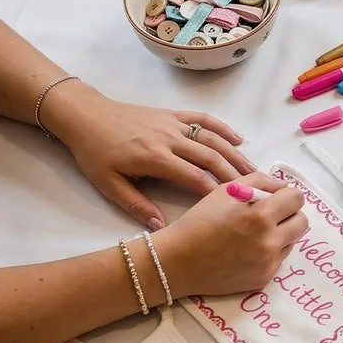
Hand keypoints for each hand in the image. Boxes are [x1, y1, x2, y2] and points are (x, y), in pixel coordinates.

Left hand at [42, 81, 255, 229]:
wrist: (85, 117)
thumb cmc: (95, 154)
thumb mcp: (109, 185)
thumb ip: (137, 206)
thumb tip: (161, 228)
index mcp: (155, 158)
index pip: (194, 177)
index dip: (216, 192)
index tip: (236, 207)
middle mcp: (170, 138)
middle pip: (211, 157)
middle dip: (236, 175)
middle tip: (257, 192)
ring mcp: (173, 123)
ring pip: (212, 139)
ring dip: (235, 154)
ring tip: (255, 171)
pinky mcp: (172, 114)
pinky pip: (203, 119)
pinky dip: (223, 128)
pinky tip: (239, 139)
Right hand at [156, 173, 307, 298]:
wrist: (177, 261)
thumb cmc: (199, 221)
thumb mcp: (226, 191)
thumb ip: (259, 183)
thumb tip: (282, 187)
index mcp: (260, 216)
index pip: (296, 199)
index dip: (286, 195)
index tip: (276, 198)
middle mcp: (268, 242)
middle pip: (301, 221)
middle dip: (288, 214)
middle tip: (270, 214)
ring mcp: (268, 263)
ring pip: (292, 241)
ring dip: (280, 233)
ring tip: (256, 232)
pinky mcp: (263, 279)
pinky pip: (279, 259)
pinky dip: (270, 251)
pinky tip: (248, 249)